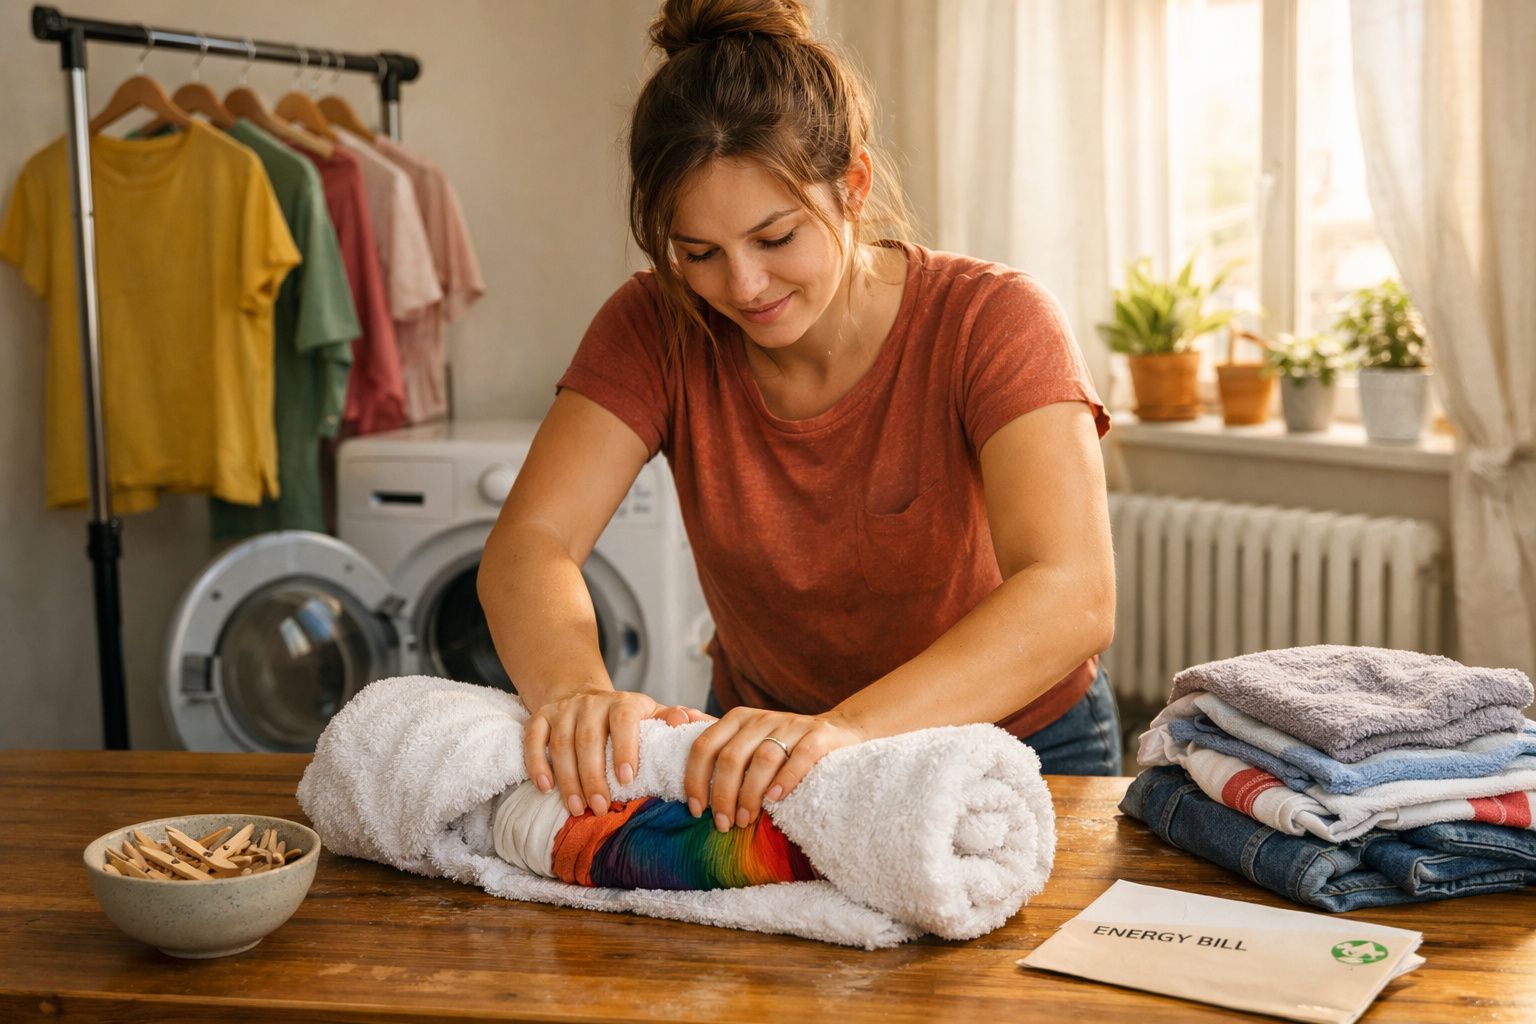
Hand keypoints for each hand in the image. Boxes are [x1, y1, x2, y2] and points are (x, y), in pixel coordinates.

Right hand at [524, 690, 711, 815]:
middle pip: (588, 739)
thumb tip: (692, 719)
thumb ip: (669, 721)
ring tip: (576, 808)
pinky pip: (533, 739)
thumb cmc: (623, 717)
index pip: (623, 720)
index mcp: (623, 702)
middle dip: (593, 776)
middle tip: (600, 807)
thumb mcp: (649, 714)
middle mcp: (591, 702)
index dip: (624, 748)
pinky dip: (536, 763)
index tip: (627, 778)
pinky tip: (544, 787)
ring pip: (561, 744)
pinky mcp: (540, 716)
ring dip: (567, 779)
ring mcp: (563, 709)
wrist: (583, 695)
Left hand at [683, 707, 866, 831]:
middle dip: (722, 795)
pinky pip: (800, 757)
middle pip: (731, 757)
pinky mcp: (819, 736)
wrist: (837, 731)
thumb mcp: (746, 734)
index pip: (704, 745)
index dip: (695, 779)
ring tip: (746, 821)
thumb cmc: (782, 742)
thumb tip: (677, 720)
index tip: (696, 810)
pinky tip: (775, 801)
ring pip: (762, 759)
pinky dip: (785, 781)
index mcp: (737, 718)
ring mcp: (791, 725)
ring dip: (750, 795)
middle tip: (723, 825)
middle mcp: (761, 718)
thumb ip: (715, 733)